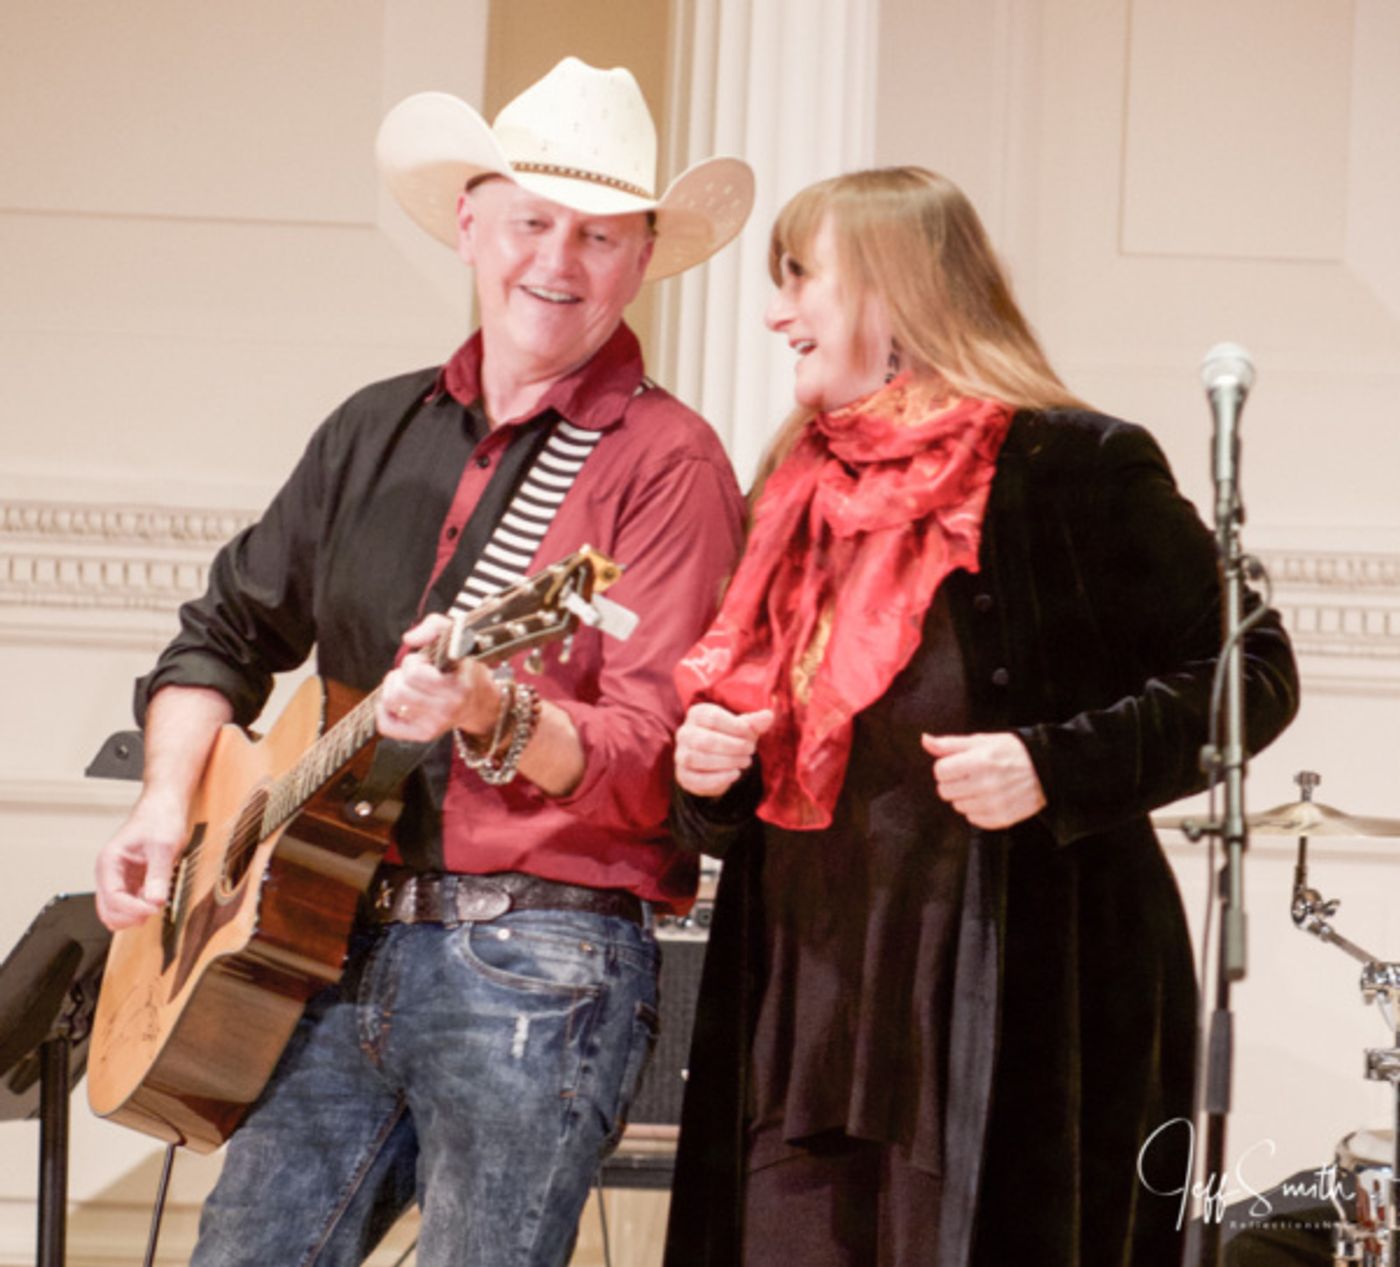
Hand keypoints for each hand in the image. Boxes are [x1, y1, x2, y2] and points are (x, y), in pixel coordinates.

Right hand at [94, 792, 189, 930]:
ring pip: (116, 911)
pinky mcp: (129, 882)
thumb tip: (154, 902)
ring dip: (135, 914)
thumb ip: (158, 875)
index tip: (155, 909)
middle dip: (130, 916)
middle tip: (155, 910)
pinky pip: (129, 904)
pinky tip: (156, 897)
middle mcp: (108, 873)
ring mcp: (117, 879)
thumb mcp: (163, 847)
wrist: (164, 808)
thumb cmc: (160, 820)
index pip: (113, 897)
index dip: (133, 909)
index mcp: (109, 862)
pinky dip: (140, 907)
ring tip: (156, 902)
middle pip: (108, 910)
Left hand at [377, 614, 502, 742]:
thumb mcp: (457, 638)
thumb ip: (434, 626)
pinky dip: (384, 710)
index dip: (415, 662)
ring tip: (408, 685)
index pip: (414, 673)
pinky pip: (385, 725)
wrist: (479, 702)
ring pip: (390, 702)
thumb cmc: (463, 668)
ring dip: (393, 688)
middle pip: (397, 690)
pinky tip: (400, 702)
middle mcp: (447, 709)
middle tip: (416, 673)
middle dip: (401, 674)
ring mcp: (435, 725)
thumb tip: (409, 639)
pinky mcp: (423, 735)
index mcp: (458, 686)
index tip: (427, 662)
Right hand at [675, 703, 773, 797]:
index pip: (714, 718)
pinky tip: (735, 774)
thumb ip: (754, 723)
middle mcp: (685, 733)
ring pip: (699, 759)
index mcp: (697, 714)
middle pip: (706, 740)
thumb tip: (768, 716)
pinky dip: (718, 778)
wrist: (716, 762)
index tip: (751, 735)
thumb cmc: (730, 737)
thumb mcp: (743, 728)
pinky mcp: (683, 775)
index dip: (736, 727)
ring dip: (727, 762)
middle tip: (750, 751)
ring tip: (745, 762)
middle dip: (733, 747)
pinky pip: (697, 779)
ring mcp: (681, 755)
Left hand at [921, 731, 1045, 829]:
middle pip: (945, 791)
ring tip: (983, 786)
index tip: (959, 765)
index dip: (947, 767)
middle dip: (953, 782)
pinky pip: (973, 819)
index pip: (940, 771)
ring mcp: (994, 804)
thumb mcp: (982, 741)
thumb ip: (950, 744)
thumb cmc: (1012, 752)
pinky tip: (990, 798)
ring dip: (965, 796)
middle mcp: (985, 784)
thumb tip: (925, 740)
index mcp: (979, 761)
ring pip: (957, 806)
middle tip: (970, 775)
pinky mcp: (1001, 819)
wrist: (1048, 770)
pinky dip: (977, 810)